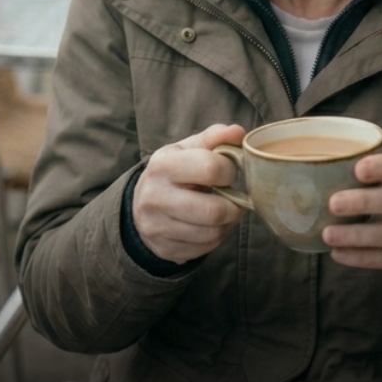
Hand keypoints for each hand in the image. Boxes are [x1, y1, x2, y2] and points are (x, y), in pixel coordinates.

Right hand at [132, 123, 246, 264]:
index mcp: (163, 165)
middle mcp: (155, 197)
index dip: (230, 171)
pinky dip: (216, 237)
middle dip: (235, 205)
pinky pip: (205, 249)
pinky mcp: (164, 249)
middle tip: (236, 198)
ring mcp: (156, 227)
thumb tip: (238, 132)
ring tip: (225, 210)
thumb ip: (215, 137)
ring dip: (227, 223)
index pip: (211, 169)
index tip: (231, 171)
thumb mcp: (189, 148)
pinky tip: (211, 225)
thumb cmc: (175, 170)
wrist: (142, 202)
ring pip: (212, 234)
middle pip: (213, 211)